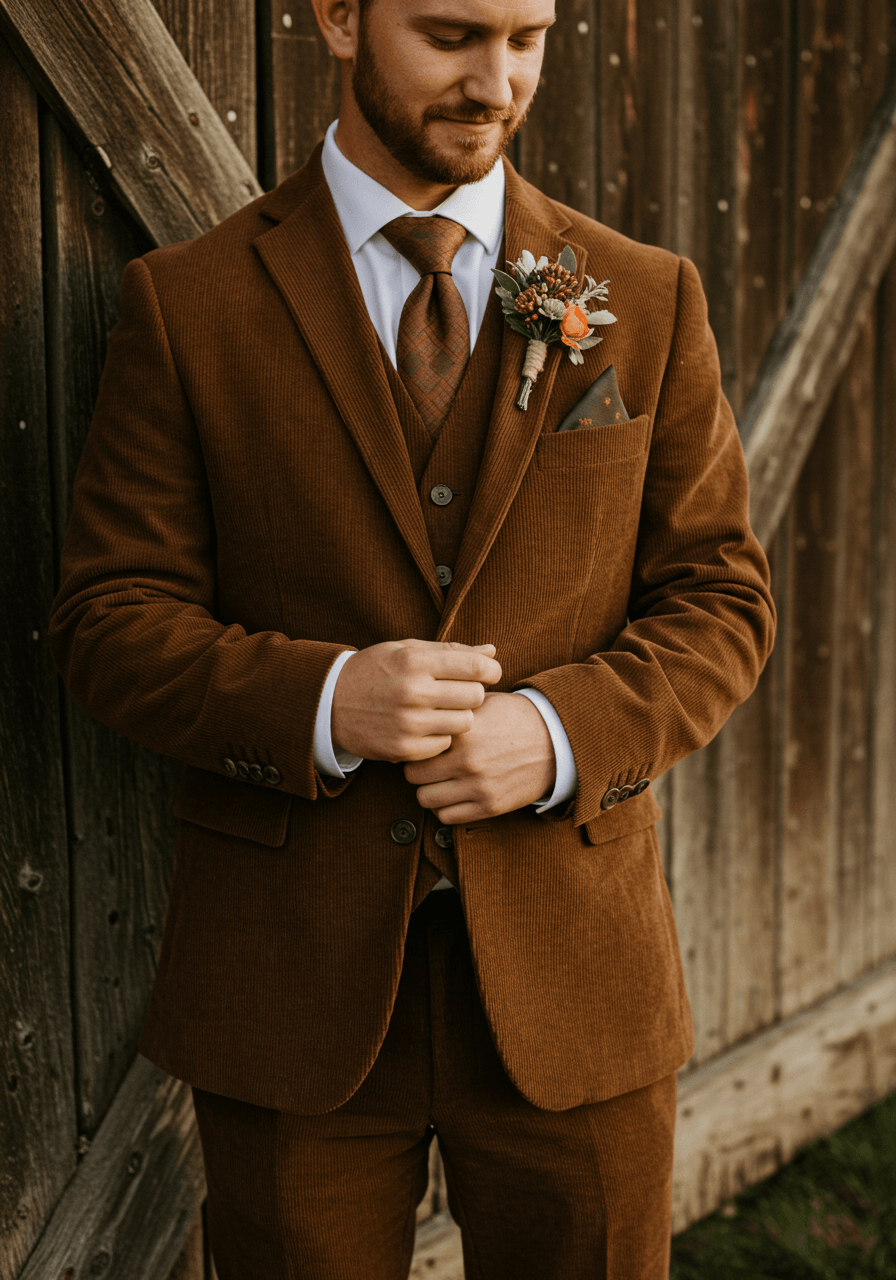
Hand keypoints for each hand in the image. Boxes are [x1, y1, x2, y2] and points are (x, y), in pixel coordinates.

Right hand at [331, 639, 501, 762]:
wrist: (329, 703)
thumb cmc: (375, 671)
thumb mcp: (407, 650)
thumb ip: (451, 651)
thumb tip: (492, 651)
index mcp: (416, 661)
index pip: (477, 666)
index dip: (490, 669)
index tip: (487, 672)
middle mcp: (414, 692)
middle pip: (476, 696)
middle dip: (472, 692)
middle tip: (458, 692)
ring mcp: (409, 723)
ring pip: (465, 723)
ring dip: (459, 716)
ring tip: (442, 709)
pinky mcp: (404, 749)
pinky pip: (445, 744)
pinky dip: (440, 736)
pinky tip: (426, 726)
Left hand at [403, 692, 555, 823]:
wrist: (555, 740)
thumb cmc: (514, 718)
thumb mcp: (481, 706)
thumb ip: (450, 714)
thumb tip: (417, 719)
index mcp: (463, 733)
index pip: (415, 747)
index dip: (413, 746)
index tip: (417, 745)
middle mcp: (468, 761)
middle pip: (413, 776)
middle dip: (416, 770)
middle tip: (424, 765)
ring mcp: (479, 787)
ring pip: (426, 800)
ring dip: (428, 791)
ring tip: (438, 782)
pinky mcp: (490, 806)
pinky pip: (448, 817)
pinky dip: (444, 808)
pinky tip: (452, 795)